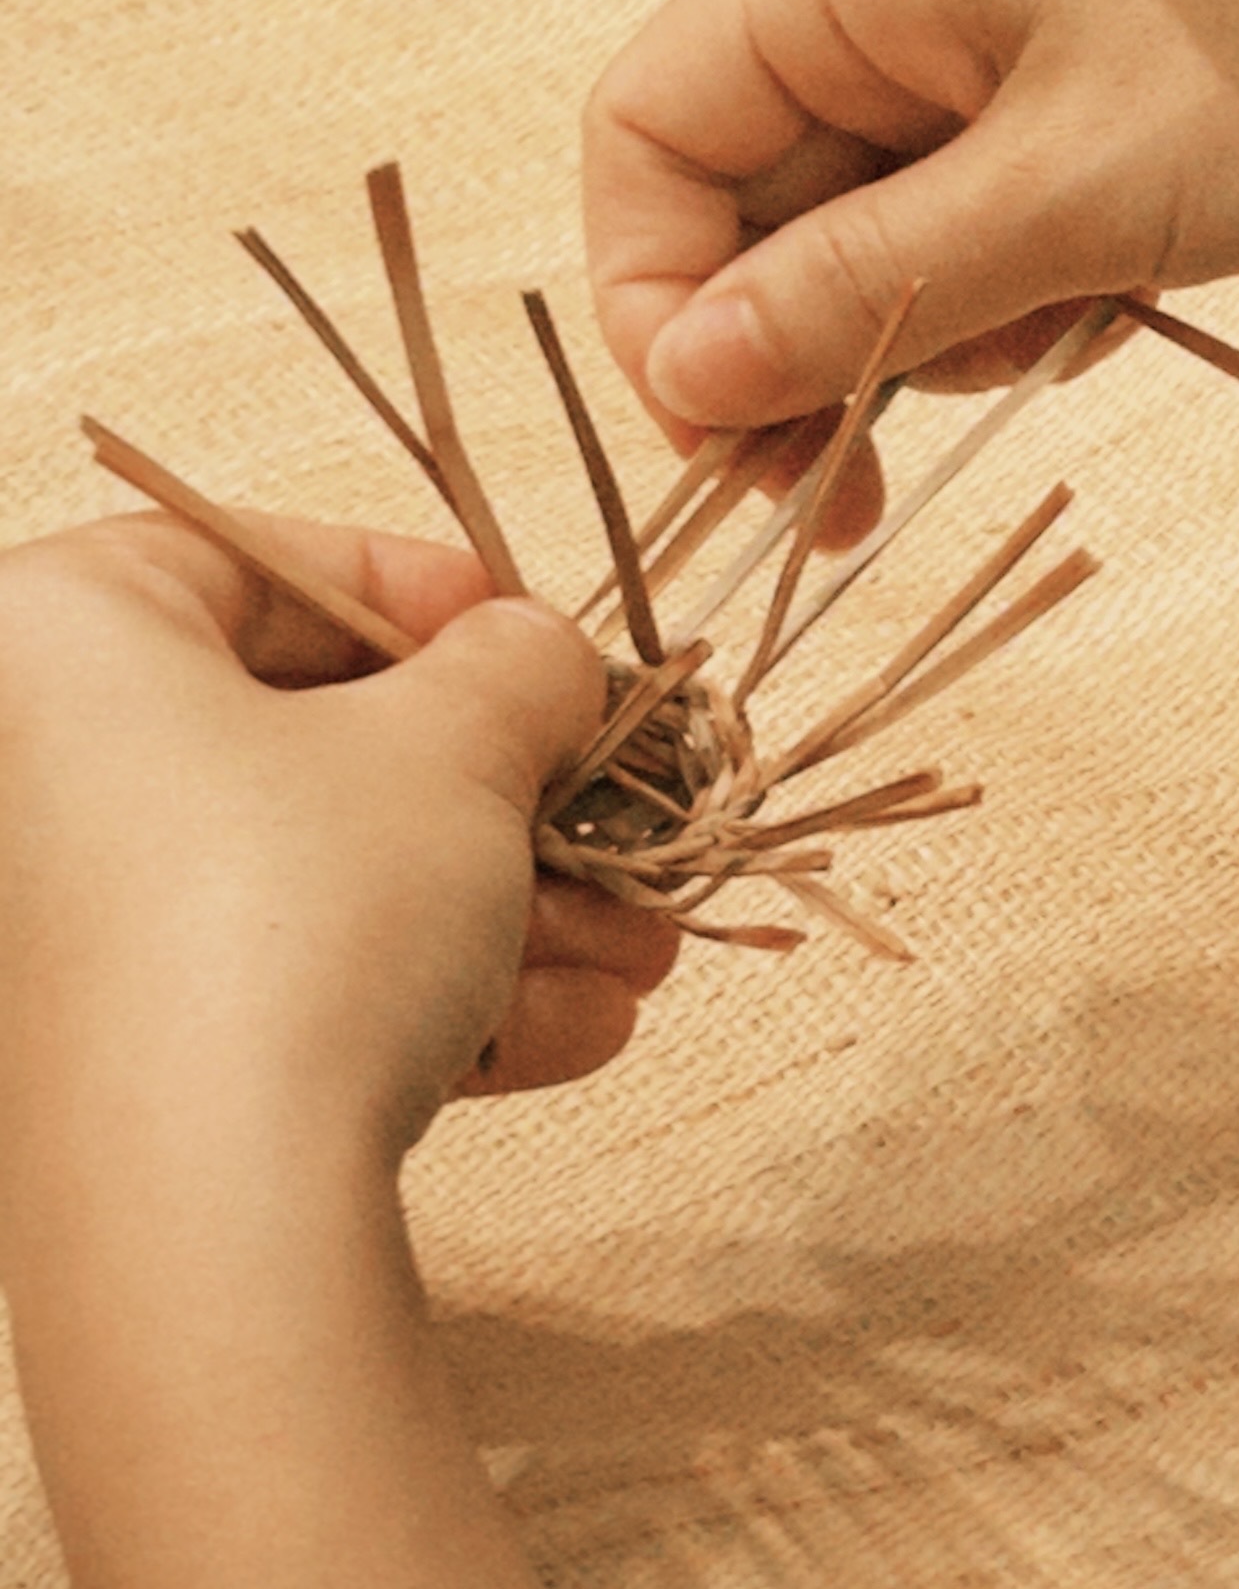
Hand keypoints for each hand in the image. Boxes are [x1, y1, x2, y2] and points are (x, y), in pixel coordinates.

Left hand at [0, 513, 678, 1185]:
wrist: (204, 1216)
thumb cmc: (305, 913)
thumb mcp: (457, 749)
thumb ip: (515, 667)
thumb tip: (536, 653)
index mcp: (61, 642)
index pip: (256, 559)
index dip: (425, 590)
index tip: (539, 644)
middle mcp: (33, 780)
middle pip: (315, 742)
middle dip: (510, 795)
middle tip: (625, 820)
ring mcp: (66, 933)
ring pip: (330, 877)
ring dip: (513, 908)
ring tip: (641, 955)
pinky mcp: (116, 1058)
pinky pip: (295, 984)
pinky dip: (439, 997)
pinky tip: (572, 1029)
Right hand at [583, 0, 1238, 531]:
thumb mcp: (1060, 201)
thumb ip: (862, 290)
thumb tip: (689, 380)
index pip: (646, 135)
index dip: (655, 302)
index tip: (725, 441)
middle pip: (746, 202)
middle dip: (798, 355)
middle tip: (850, 507)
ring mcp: (956, 41)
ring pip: (852, 235)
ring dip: (922, 334)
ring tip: (1054, 337)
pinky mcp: (1031, 98)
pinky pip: (952, 229)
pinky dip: (1003, 298)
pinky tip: (1097, 304)